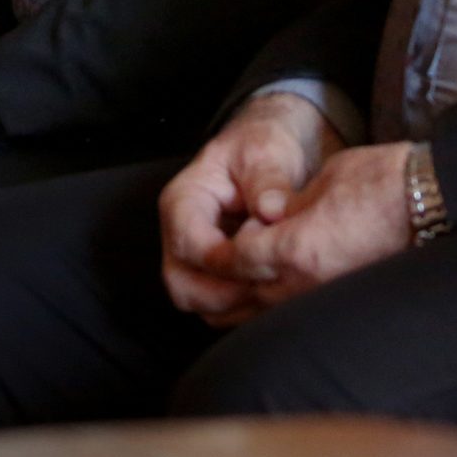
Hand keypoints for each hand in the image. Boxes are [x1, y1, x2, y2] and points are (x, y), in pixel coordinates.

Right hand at [159, 93, 344, 327]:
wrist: (268, 151)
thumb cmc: (262, 147)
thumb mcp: (267, 152)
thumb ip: (269, 182)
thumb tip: (272, 212)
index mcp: (183, 200)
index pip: (189, 246)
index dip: (225, 262)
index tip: (265, 259)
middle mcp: (179, 232)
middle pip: (183, 286)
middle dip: (226, 295)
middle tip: (272, 286)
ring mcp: (192, 257)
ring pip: (198, 303)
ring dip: (235, 307)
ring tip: (276, 290)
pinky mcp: (211, 273)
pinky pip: (217, 307)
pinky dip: (242, 309)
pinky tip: (274, 293)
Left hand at [224, 142, 415, 311]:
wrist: (433, 202)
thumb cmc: (381, 182)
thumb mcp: (323, 181)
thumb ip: (287, 205)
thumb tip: (268, 219)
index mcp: (294, 247)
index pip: (237, 259)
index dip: (221, 249)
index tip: (213, 240)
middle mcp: (305, 283)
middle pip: (244, 293)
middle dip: (228, 278)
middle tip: (218, 262)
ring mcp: (325, 299)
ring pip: (267, 312)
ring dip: (249, 298)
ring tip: (240, 280)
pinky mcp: (343, 302)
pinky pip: (296, 311)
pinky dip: (277, 306)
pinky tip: (276, 290)